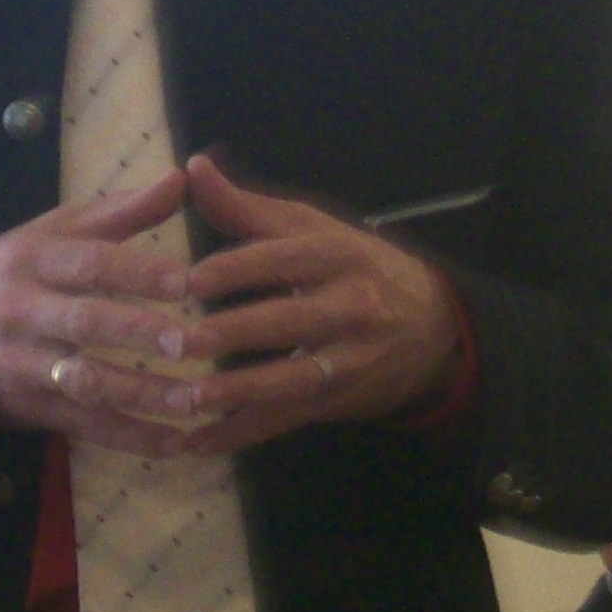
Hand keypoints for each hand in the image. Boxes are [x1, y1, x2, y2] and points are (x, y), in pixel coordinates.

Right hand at [0, 169, 211, 457]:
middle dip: (135, 332)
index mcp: (35, 261)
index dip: (137, 271)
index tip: (186, 280)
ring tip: (193, 400)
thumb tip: (181, 176)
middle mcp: (26, 312)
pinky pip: (85, 425)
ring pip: (86, 381)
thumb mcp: (55, 232)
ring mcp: (26, 364)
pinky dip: (130, 438)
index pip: (88, 263)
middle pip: (83, 322)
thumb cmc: (16, 271)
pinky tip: (174, 443)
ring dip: (141, 396)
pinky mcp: (32, 406)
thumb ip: (122, 211)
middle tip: (187, 340)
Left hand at [161, 153, 463, 452]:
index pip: (282, 259)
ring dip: (237, 393)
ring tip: (188, 399)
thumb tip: (192, 168)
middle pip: (285, 321)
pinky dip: (241, 435)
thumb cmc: (358, 268)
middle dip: (231, 334)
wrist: (434, 328)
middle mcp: (347, 306)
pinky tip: (199, 443)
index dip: (234, 269)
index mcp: (335, 256)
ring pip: (288, 379)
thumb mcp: (314, 229)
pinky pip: (284, 420)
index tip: (187, 281)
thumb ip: (248, 208)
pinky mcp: (336, 400)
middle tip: (176, 342)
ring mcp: (346, 359)